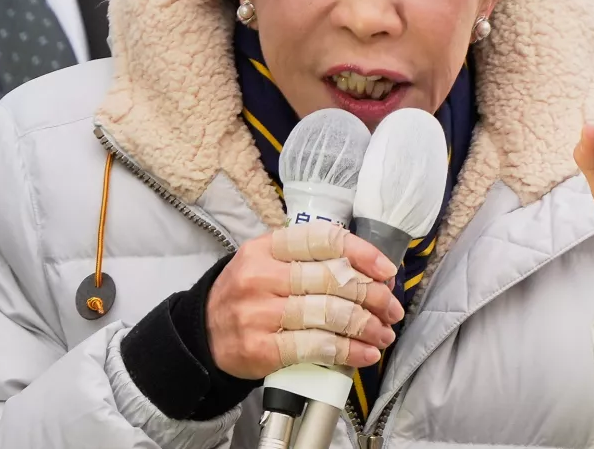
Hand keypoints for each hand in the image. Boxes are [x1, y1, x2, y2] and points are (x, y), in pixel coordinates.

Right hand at [205, 222, 403, 379]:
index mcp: (267, 247)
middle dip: (372, 296)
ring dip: (366, 326)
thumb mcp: (267, 262)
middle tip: (391, 308)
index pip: (324, 240)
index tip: (386, 271)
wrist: (202, 334)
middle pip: (333, 280)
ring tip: (383, 333)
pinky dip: (348, 352)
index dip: (362, 254)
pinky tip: (365, 353)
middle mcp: (261, 275)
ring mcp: (258, 312)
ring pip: (329, 314)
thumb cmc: (247, 294)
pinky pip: (316, 347)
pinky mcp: (261, 348)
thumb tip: (371, 273)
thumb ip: (310, 260)